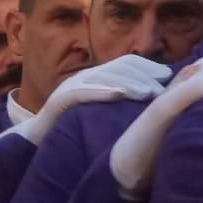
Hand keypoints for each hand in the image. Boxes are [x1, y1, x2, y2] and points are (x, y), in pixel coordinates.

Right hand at [18, 55, 170, 144]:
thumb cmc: (72, 127)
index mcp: (95, 76)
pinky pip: (81, 92)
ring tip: (148, 93)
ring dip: (128, 83)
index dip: (148, 67)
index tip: (168, 76)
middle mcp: (84, 76)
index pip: (126, 62)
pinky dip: (101, 92)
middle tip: (163, 88)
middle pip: (119, 67)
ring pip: (104, 77)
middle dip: (144, 75)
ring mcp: (70, 86)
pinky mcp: (59, 100)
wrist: (34, 140)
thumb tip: (154, 97)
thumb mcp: (100, 110)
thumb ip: (119, 99)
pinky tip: (118, 95)